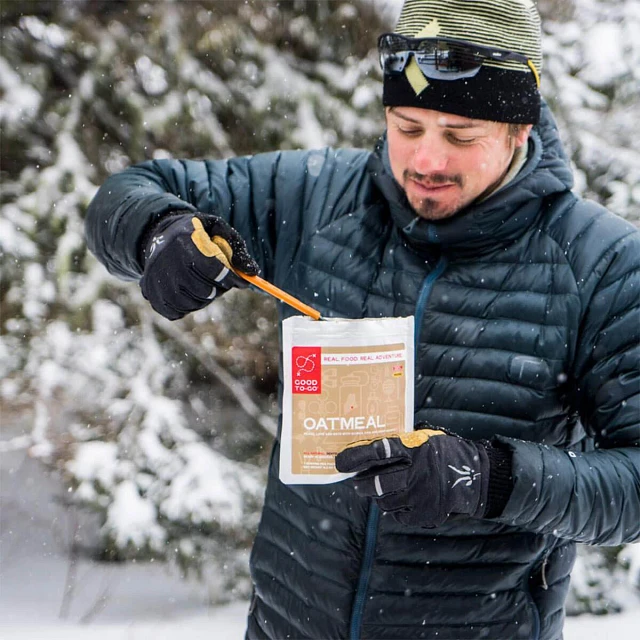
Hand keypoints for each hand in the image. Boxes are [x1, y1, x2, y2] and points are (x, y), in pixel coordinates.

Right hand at [140, 213, 258, 319]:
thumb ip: (237, 251)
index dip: (230, 278)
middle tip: (219, 279)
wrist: (160, 234)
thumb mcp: (219, 231)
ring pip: (192, 304)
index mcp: (184, 240)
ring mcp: (156, 279)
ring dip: (205, 298)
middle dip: (218, 288)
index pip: (213, 269)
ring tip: (203, 282)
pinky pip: (177, 312)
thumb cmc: (198, 234)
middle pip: (204, 290)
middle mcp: (166, 261)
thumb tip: (253, 273)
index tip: (240, 280)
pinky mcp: (150, 294)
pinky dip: (189, 305)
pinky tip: (190, 291)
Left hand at [334, 424, 511, 527]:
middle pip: (375, 482)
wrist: (473, 477)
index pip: (377, 452)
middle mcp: (415, 474)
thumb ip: (400, 442)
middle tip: (355, 481)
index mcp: (413, 449)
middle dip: (360, 483)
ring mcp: (419, 497)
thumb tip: (366, 447)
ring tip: (379, 489)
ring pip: (383, 501)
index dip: (355, 457)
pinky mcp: (424, 515)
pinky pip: (397, 515)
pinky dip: (395, 507)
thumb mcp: (423, 438)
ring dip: (377, 496)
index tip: (339, 462)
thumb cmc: (443, 452)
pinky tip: (401, 499)